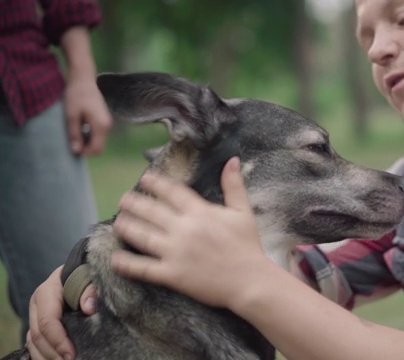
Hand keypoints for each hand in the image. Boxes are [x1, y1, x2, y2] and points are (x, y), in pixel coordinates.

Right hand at [26, 267, 96, 359]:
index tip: (72, 355)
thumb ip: (90, 290)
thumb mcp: (89, 277)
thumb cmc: (84, 275)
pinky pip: (35, 345)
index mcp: (46, 292)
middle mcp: (36, 306)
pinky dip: (45, 355)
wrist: (77, 273)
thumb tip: (89, 308)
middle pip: (38, 336)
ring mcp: (35, 317)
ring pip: (33, 343)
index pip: (47, 321)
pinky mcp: (38, 325)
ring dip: (47, 357)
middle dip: (53, 353)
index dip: (59, 340)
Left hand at [63, 76, 111, 154]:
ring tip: (74, 131)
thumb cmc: (76, 96)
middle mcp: (107, 126)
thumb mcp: (71, 116)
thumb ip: (74, 134)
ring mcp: (107, 122)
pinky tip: (79, 126)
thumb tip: (76, 151)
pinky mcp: (104, 119)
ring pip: (98, 140)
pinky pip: (98, 134)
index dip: (84, 152)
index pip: (97, 149)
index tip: (72, 146)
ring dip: (86, 141)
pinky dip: (89, 135)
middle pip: (99, 146)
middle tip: (71, 139)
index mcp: (101, 126)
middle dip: (86, 148)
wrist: (83, 80)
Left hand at [111, 157, 269, 307]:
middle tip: (123, 200)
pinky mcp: (172, 274)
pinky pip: (144, 268)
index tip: (144, 179)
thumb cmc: (247, 246)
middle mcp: (184, 229)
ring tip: (117, 221)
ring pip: (142, 236)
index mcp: (201, 212)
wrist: (249, 280)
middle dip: (133, 203)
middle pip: (151, 211)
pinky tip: (115, 258)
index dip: (155, 183)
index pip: (172, 192)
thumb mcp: (243, 212)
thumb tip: (231, 159)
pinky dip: (127, 263)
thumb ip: (234, 185)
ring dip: (126, 226)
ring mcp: (176, 252)